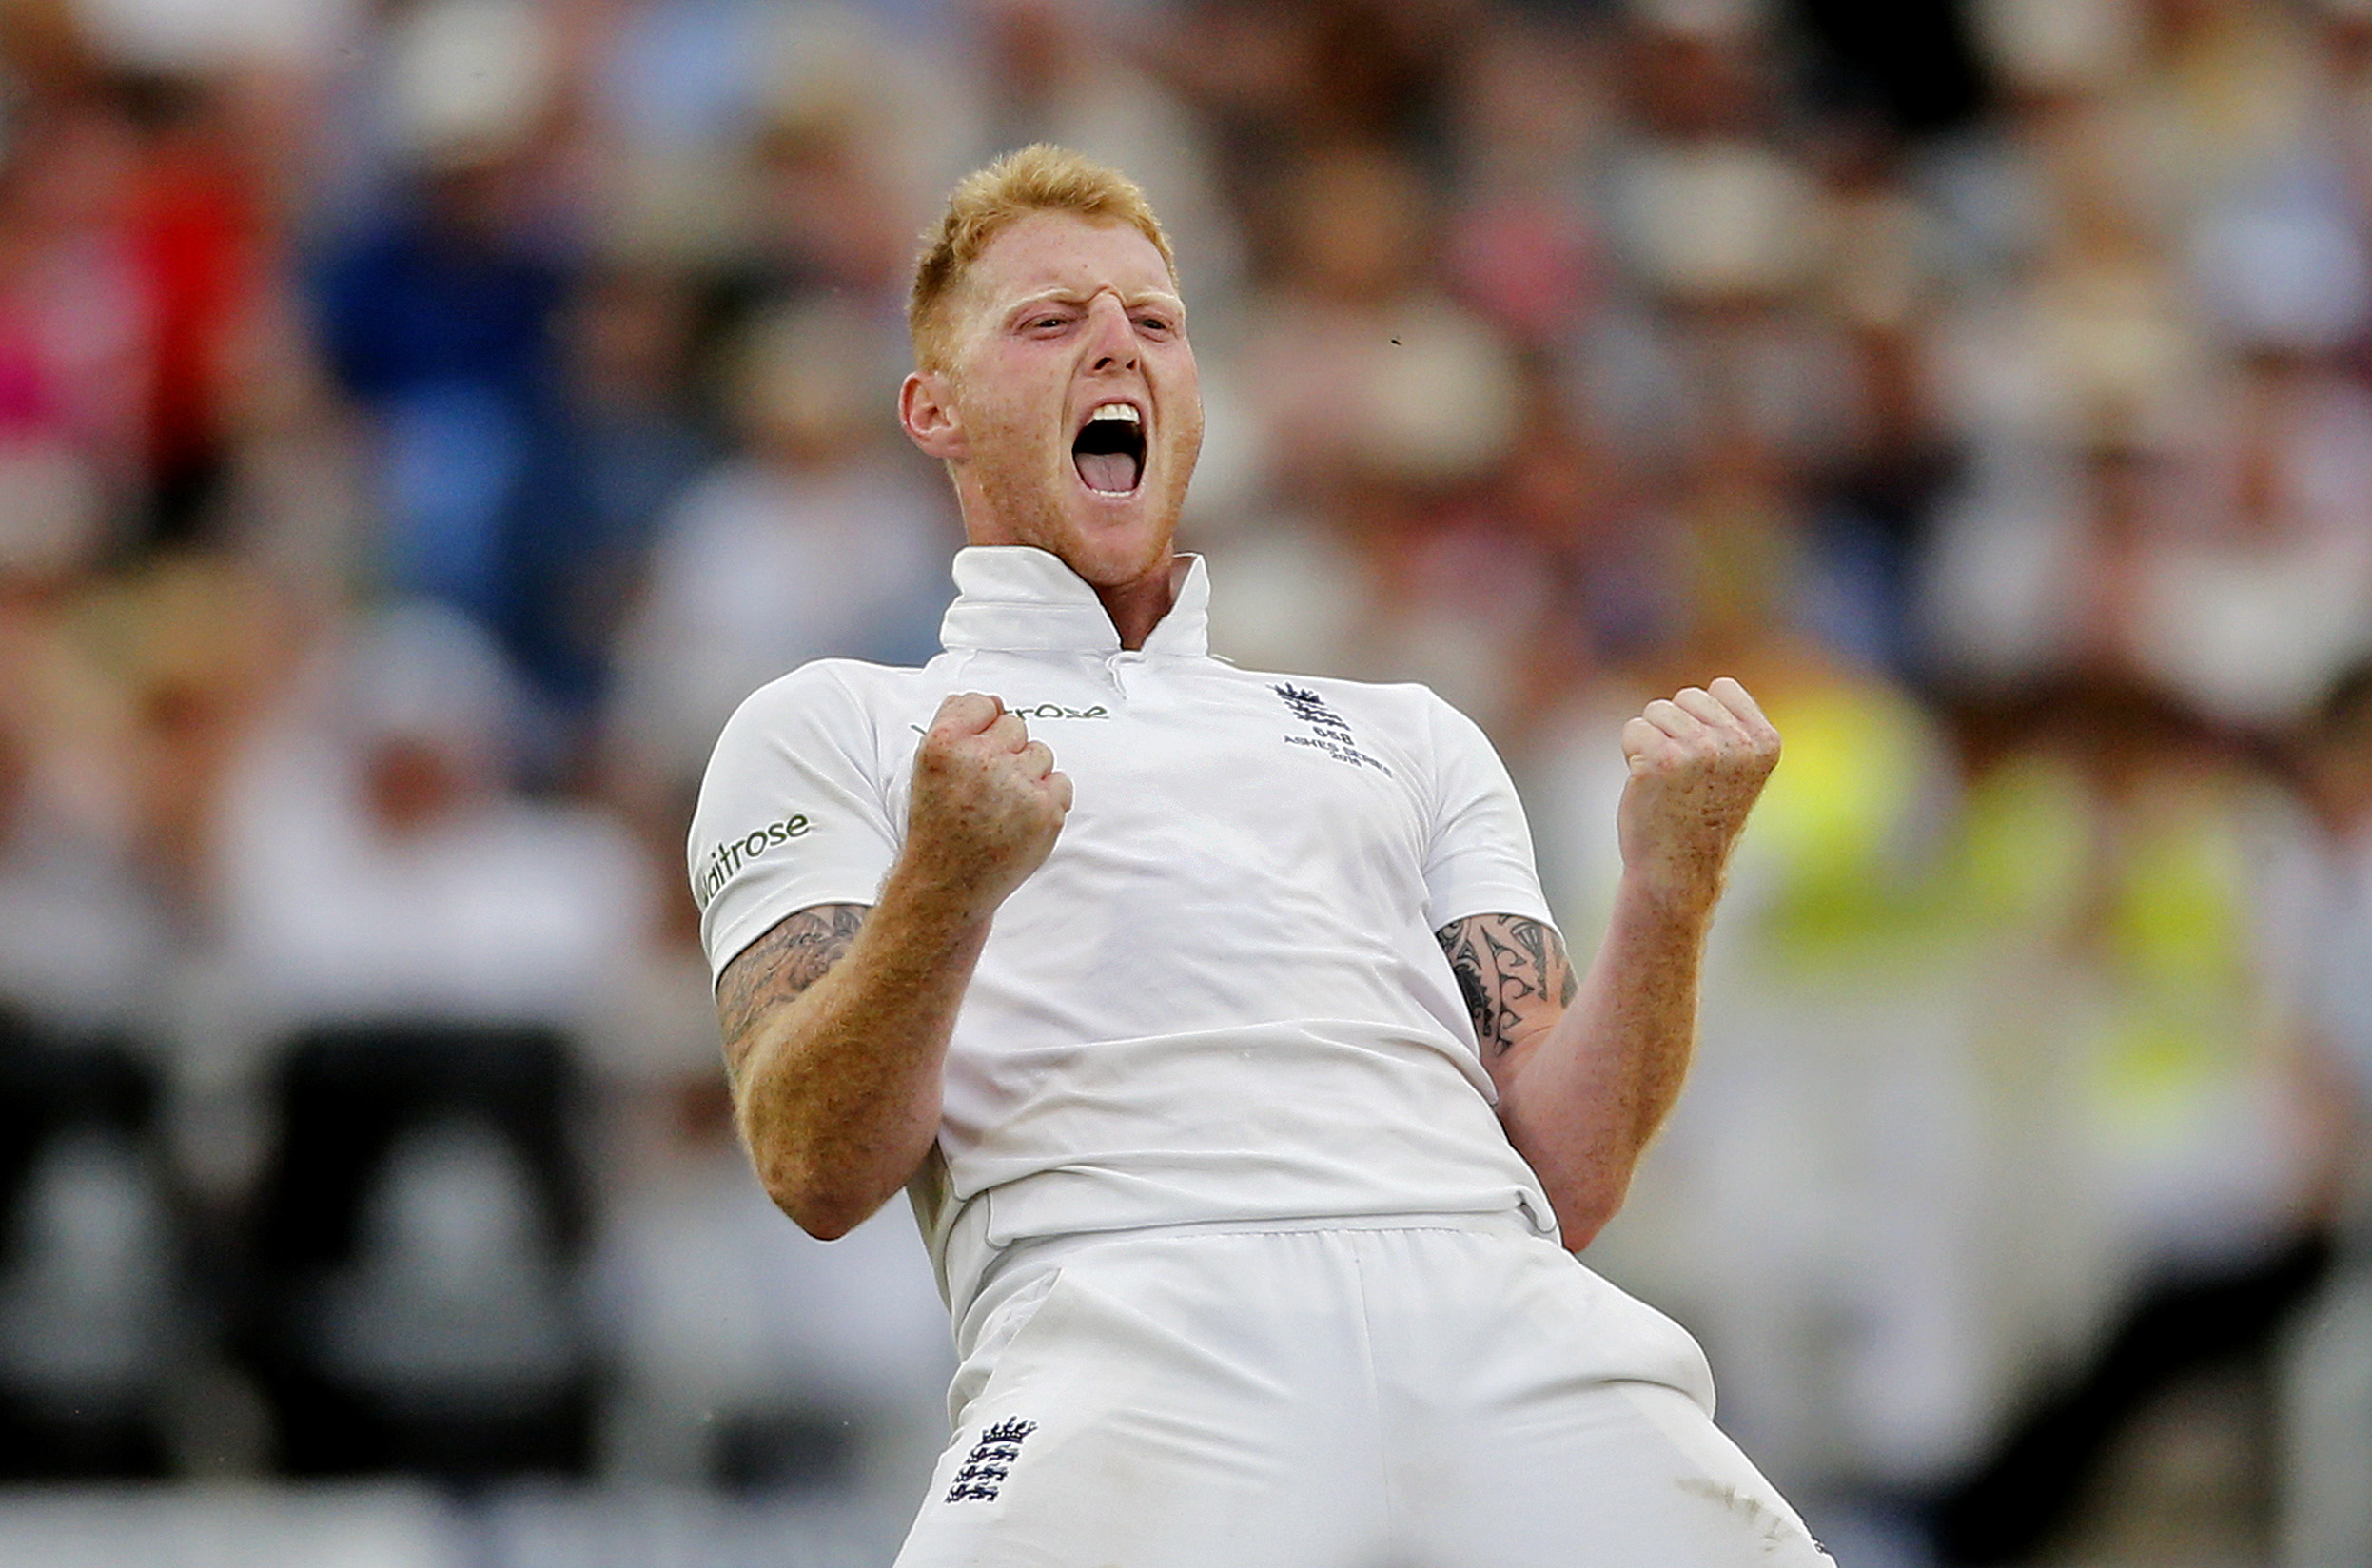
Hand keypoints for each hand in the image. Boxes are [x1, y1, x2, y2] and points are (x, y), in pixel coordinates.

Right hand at [901, 692, 1072, 921]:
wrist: (948, 883)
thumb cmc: (937, 825)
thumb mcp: (925, 767)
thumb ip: (956, 724)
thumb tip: (995, 702)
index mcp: (945, 743)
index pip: (983, 703)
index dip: (983, 726)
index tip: (977, 750)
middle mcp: (982, 759)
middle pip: (1015, 725)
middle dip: (1006, 751)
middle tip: (987, 786)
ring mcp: (1018, 784)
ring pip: (1041, 752)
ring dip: (1028, 773)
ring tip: (1003, 804)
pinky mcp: (1046, 810)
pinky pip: (1061, 781)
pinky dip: (1048, 798)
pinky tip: (1022, 817)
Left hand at [1616, 677, 1779, 911]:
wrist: (1678, 868)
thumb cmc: (1703, 815)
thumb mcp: (1738, 767)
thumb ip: (1732, 727)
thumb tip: (1715, 686)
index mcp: (1765, 742)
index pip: (1721, 688)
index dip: (1703, 717)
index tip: (1706, 759)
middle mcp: (1736, 744)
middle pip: (1686, 696)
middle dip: (1675, 728)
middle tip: (1683, 775)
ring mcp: (1699, 750)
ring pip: (1656, 710)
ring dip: (1652, 741)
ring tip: (1667, 780)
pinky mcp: (1659, 760)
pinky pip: (1633, 729)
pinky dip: (1631, 752)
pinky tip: (1647, 784)